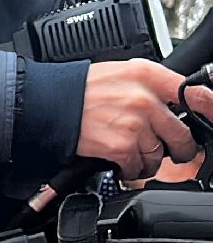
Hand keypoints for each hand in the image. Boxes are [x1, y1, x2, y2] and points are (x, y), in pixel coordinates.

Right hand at [76, 60, 212, 179]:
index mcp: (146, 75)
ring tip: (129, 150)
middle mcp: (144, 99)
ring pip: (159, 155)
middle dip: (178, 148)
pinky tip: (118, 159)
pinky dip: (130, 169)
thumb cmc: (80, 90)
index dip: (210, 109)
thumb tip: (179, 102)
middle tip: (169, 149)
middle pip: (182, 135)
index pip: (195, 93)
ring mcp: (134, 124)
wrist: (46, 103)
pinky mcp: (121, 147)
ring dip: (147, 159)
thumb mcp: (120, 73)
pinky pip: (138, 168)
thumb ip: (152, 84)